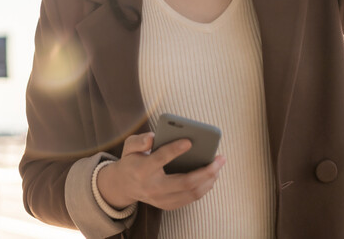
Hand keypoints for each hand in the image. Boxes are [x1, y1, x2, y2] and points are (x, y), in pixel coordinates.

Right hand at [96, 132, 225, 210]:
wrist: (123, 186)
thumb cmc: (131, 160)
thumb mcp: (129, 146)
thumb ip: (140, 140)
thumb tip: (153, 138)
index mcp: (142, 169)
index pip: (160, 159)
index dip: (175, 150)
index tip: (190, 141)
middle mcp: (153, 187)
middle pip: (185, 182)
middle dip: (206, 171)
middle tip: (220, 159)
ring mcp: (161, 199)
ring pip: (191, 193)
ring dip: (209, 180)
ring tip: (218, 166)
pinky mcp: (167, 205)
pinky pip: (190, 198)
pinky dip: (203, 188)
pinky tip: (211, 176)